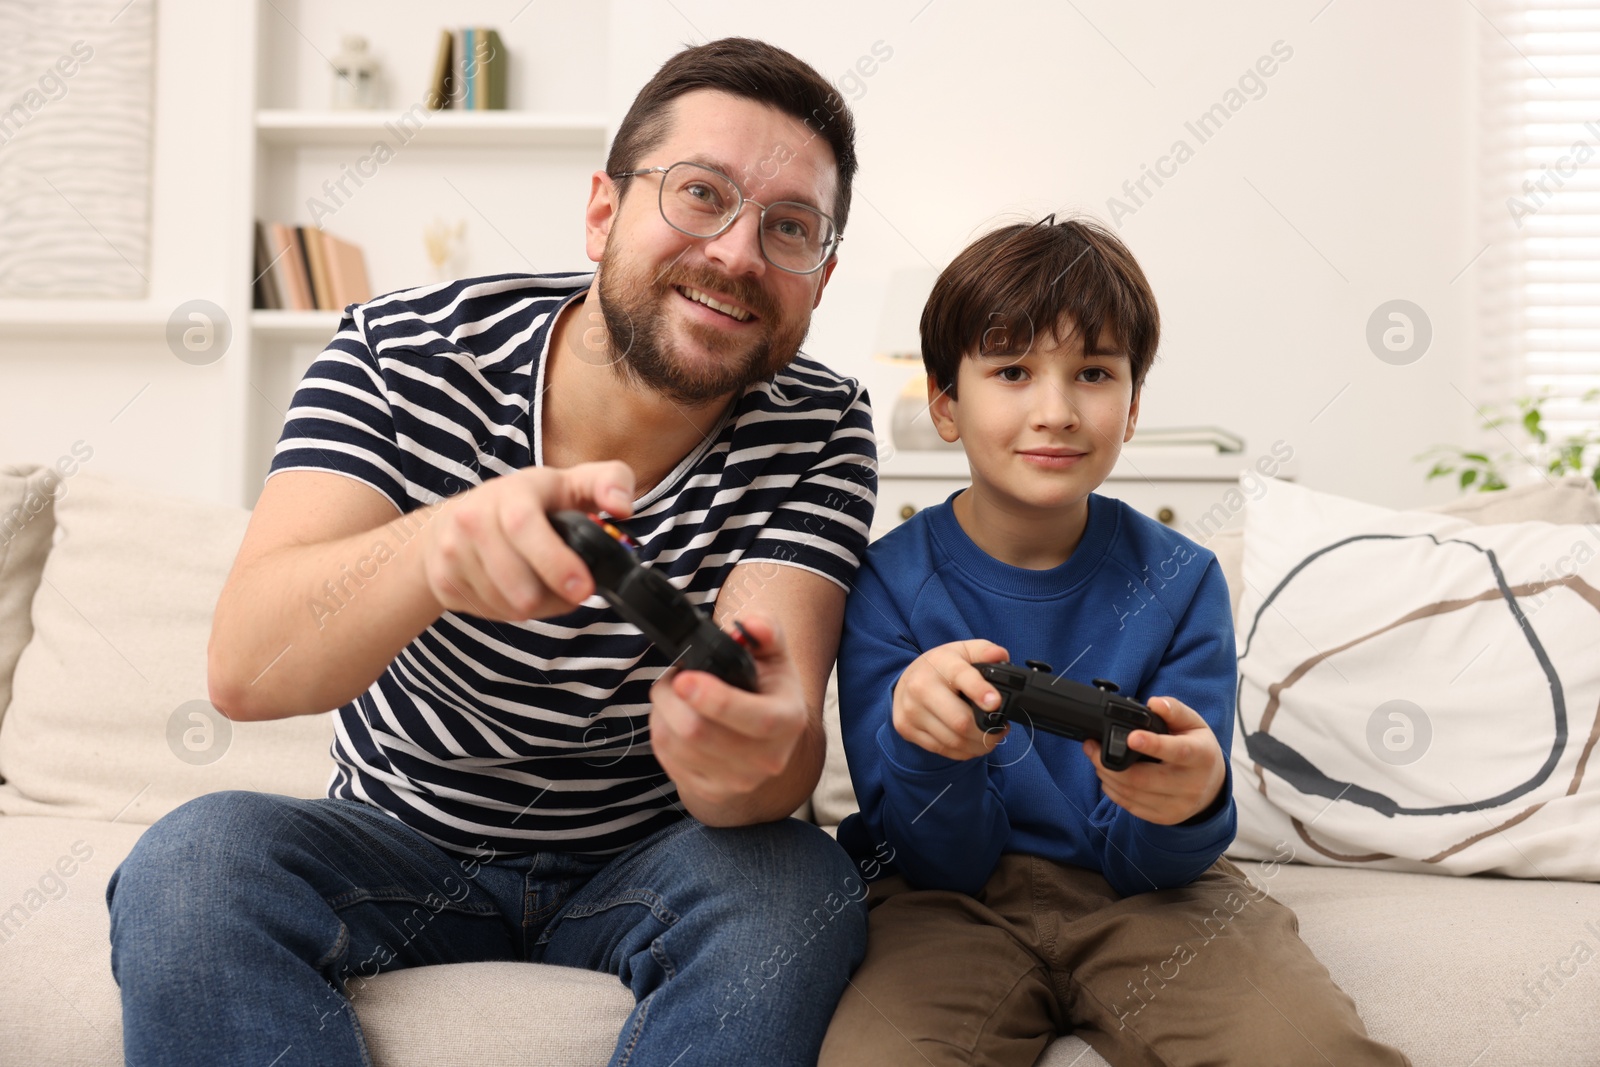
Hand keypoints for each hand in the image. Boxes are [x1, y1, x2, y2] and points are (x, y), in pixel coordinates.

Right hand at [418, 461, 635, 621]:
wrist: (450, 523)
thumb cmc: (526, 504)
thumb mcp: (568, 483)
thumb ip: (608, 482)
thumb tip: (622, 505)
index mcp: (511, 492)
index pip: (524, 526)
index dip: (556, 562)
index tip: (583, 589)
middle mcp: (473, 518)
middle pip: (519, 583)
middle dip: (555, 599)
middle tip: (574, 593)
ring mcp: (452, 552)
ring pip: (508, 604)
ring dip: (538, 606)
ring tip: (544, 586)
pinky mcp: (442, 581)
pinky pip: (490, 612)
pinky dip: (511, 610)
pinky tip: (517, 590)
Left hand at [649, 612, 808, 815]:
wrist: (765, 745)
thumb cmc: (766, 692)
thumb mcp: (774, 656)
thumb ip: (765, 631)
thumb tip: (751, 625)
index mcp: (787, 721)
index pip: (753, 719)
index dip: (714, 700)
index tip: (685, 678)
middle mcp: (766, 758)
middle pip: (699, 733)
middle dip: (672, 697)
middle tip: (674, 676)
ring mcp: (736, 780)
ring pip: (674, 745)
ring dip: (662, 712)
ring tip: (673, 694)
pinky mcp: (708, 791)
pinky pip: (666, 759)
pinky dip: (660, 731)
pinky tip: (673, 717)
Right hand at [892, 640, 1010, 760]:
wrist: (906, 681)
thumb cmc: (942, 667)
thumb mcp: (963, 651)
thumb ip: (985, 651)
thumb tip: (1001, 656)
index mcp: (939, 663)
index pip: (961, 676)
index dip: (979, 691)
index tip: (995, 703)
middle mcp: (920, 687)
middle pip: (959, 720)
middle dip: (987, 731)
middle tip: (1000, 729)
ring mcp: (911, 711)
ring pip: (953, 740)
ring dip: (978, 745)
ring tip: (990, 738)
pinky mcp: (906, 729)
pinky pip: (942, 749)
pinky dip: (963, 751)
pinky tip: (971, 743)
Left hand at [1083, 696, 1225, 824]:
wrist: (1211, 787)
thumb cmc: (1198, 750)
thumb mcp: (1194, 724)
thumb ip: (1174, 710)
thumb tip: (1154, 703)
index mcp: (1201, 756)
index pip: (1177, 751)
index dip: (1153, 745)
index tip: (1132, 737)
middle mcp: (1190, 785)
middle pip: (1143, 778)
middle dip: (1110, 762)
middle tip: (1092, 746)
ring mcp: (1176, 805)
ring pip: (1132, 793)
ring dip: (1107, 775)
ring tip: (1096, 758)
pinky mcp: (1163, 817)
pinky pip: (1131, 806)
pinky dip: (1113, 791)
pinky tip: (1108, 776)